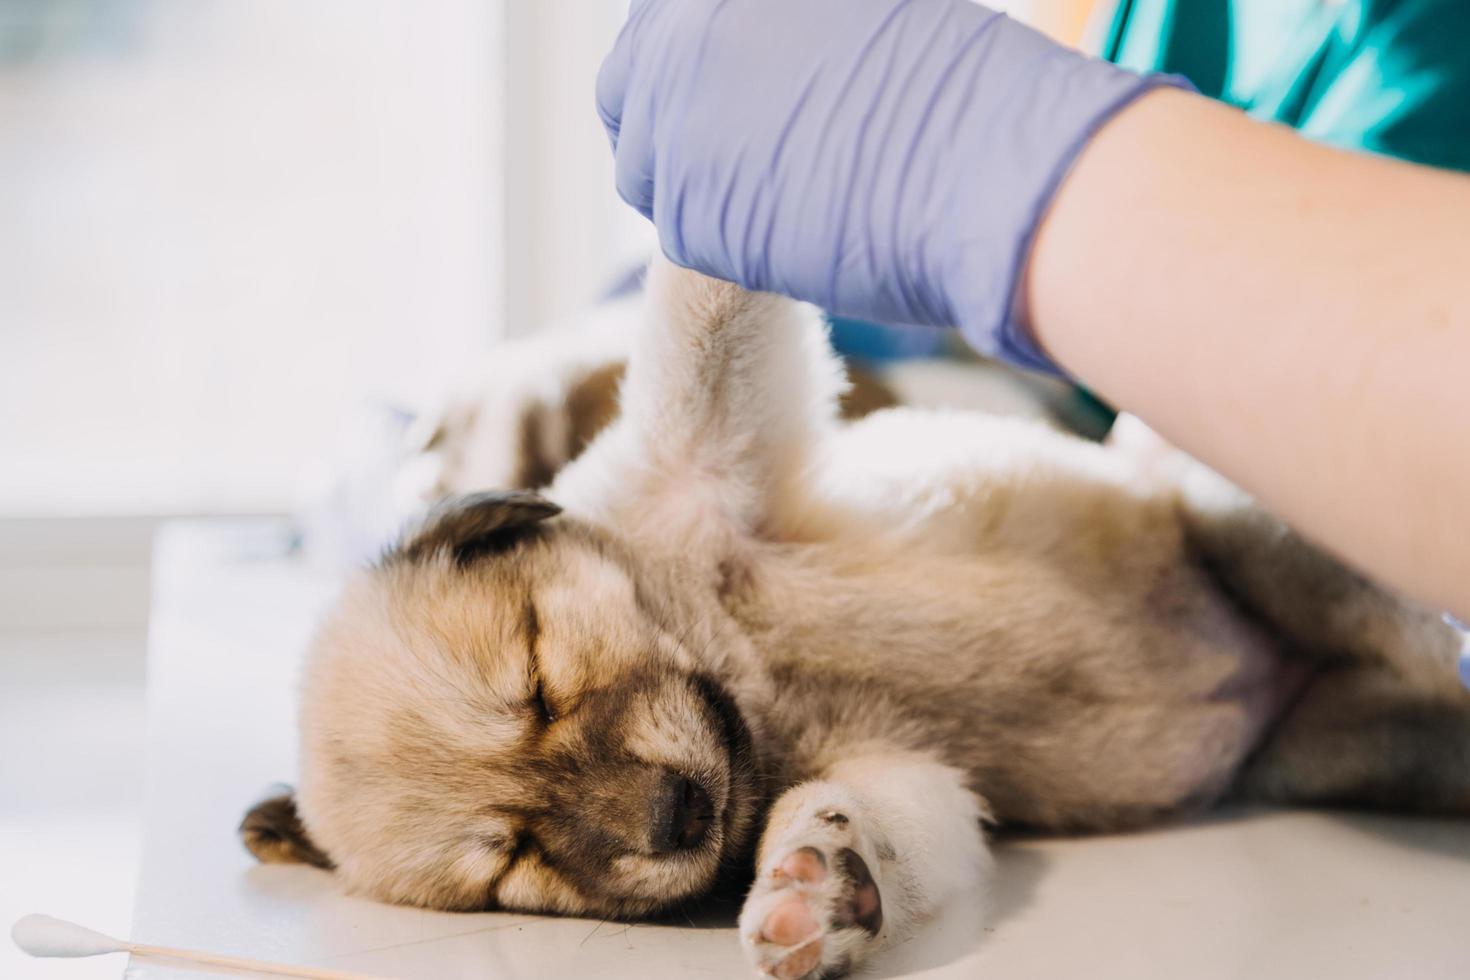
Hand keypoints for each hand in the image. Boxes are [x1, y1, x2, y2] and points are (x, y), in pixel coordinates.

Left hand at [596, 0, 1182, 373]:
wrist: (984, 167)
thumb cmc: (958, 79)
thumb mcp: (867, 10)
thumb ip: (797, 23)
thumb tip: (784, 54)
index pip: (661, 17)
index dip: (691, 48)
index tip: (730, 79)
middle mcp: (677, 40)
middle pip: (628, 79)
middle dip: (665, 109)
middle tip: (729, 139)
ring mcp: (671, 128)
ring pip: (641, 161)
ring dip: (683, 174)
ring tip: (765, 188)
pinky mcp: (687, 219)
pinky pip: (679, 226)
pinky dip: (719, 232)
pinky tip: (785, 229)